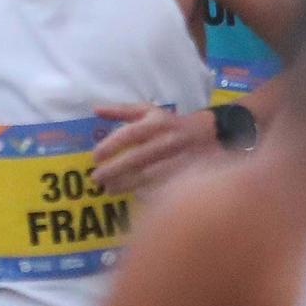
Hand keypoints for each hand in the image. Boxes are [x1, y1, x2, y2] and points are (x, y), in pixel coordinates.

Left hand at [90, 103, 218, 195]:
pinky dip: (147, 192)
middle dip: (114, 170)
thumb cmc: (170, 123)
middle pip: (137, 158)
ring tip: (109, 189)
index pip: (130, 134)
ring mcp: (179, 159)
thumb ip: (121, 111)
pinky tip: (133, 196)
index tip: (95, 157)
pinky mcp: (188, 174)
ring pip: (150, 176)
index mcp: (157, 123)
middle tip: (96, 178)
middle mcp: (168, 141)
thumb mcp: (148, 111)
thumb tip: (95, 109)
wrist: (210, 135)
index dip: (111, 145)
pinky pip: (164, 186)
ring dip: (127, 184)